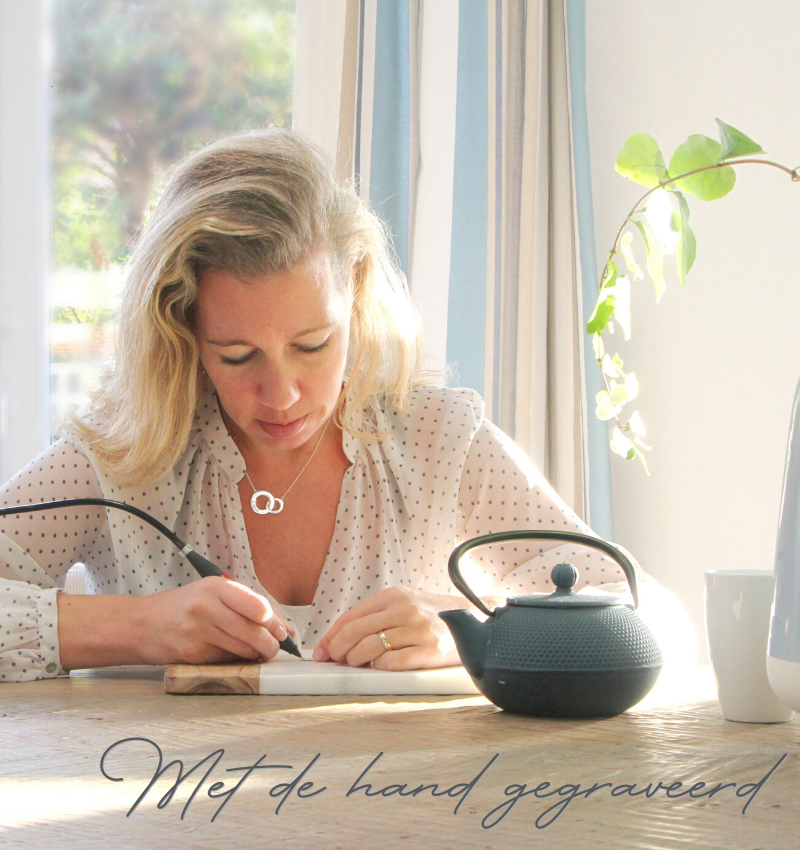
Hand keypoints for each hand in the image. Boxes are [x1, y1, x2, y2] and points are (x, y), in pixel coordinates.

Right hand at [134, 577, 293, 664]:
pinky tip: (234, 654)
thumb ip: (244, 604)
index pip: (257, 606)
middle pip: (253, 631)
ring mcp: (197, 632)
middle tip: (275, 648)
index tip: (282, 631)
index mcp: (216, 587)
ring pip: (242, 648)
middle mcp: (206, 607)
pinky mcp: (191, 654)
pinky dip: (236, 660)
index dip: (275, 622)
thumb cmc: (182, 607)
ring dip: (256, 654)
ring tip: (257, 652)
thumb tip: (281, 626)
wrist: (141, 624)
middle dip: (271, 644)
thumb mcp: (211, 592)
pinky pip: (226, 660)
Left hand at [312, 586, 489, 670]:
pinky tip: (379, 667)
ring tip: (357, 665)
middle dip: (337, 650)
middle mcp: (404, 609)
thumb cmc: (432, 616)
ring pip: (369, 648)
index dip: (331, 636)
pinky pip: (391, 663)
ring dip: (355, 661)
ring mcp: (418, 629)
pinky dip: (378, 668)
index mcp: (394, 595)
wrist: (474, 621)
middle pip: (355, 632)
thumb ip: (376, 617)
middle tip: (334, 661)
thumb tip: (339, 639)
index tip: (321, 651)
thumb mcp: (404, 604)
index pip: (351, 616)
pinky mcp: (429, 650)